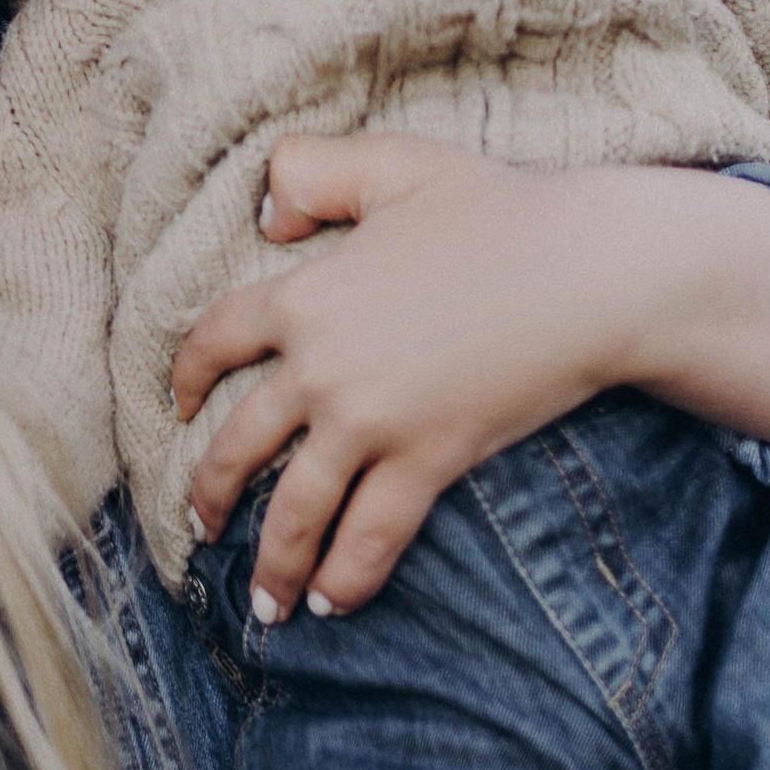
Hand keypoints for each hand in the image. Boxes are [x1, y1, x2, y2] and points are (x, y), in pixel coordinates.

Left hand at [174, 137, 769, 619]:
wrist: (589, 273)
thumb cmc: (500, 208)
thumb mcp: (395, 164)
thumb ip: (313, 171)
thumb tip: (266, 216)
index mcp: (306, 296)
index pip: (217, 340)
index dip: (188, 374)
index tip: (179, 404)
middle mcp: (323, 369)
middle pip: (239, 444)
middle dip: (210, 493)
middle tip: (198, 524)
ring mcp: (373, 424)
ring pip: (297, 510)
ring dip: (270, 562)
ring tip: (258, 601)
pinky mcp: (428, 463)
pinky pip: (371, 537)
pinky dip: (346, 579)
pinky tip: (330, 605)